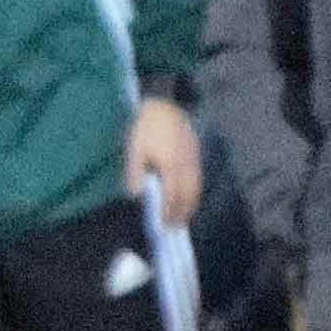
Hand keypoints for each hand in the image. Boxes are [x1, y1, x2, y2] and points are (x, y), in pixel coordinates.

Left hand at [124, 95, 200, 227]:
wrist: (163, 103)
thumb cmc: (145, 126)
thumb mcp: (134, 149)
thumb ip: (134, 173)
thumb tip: (135, 195)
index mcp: (169, 164)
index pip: (171, 195)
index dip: (168, 211)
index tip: (163, 224)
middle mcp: (184, 164)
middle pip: (188, 195)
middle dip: (182, 212)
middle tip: (174, 226)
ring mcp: (192, 158)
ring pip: (196, 187)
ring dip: (190, 204)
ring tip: (183, 216)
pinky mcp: (195, 153)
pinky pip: (197, 177)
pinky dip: (194, 191)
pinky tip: (188, 196)